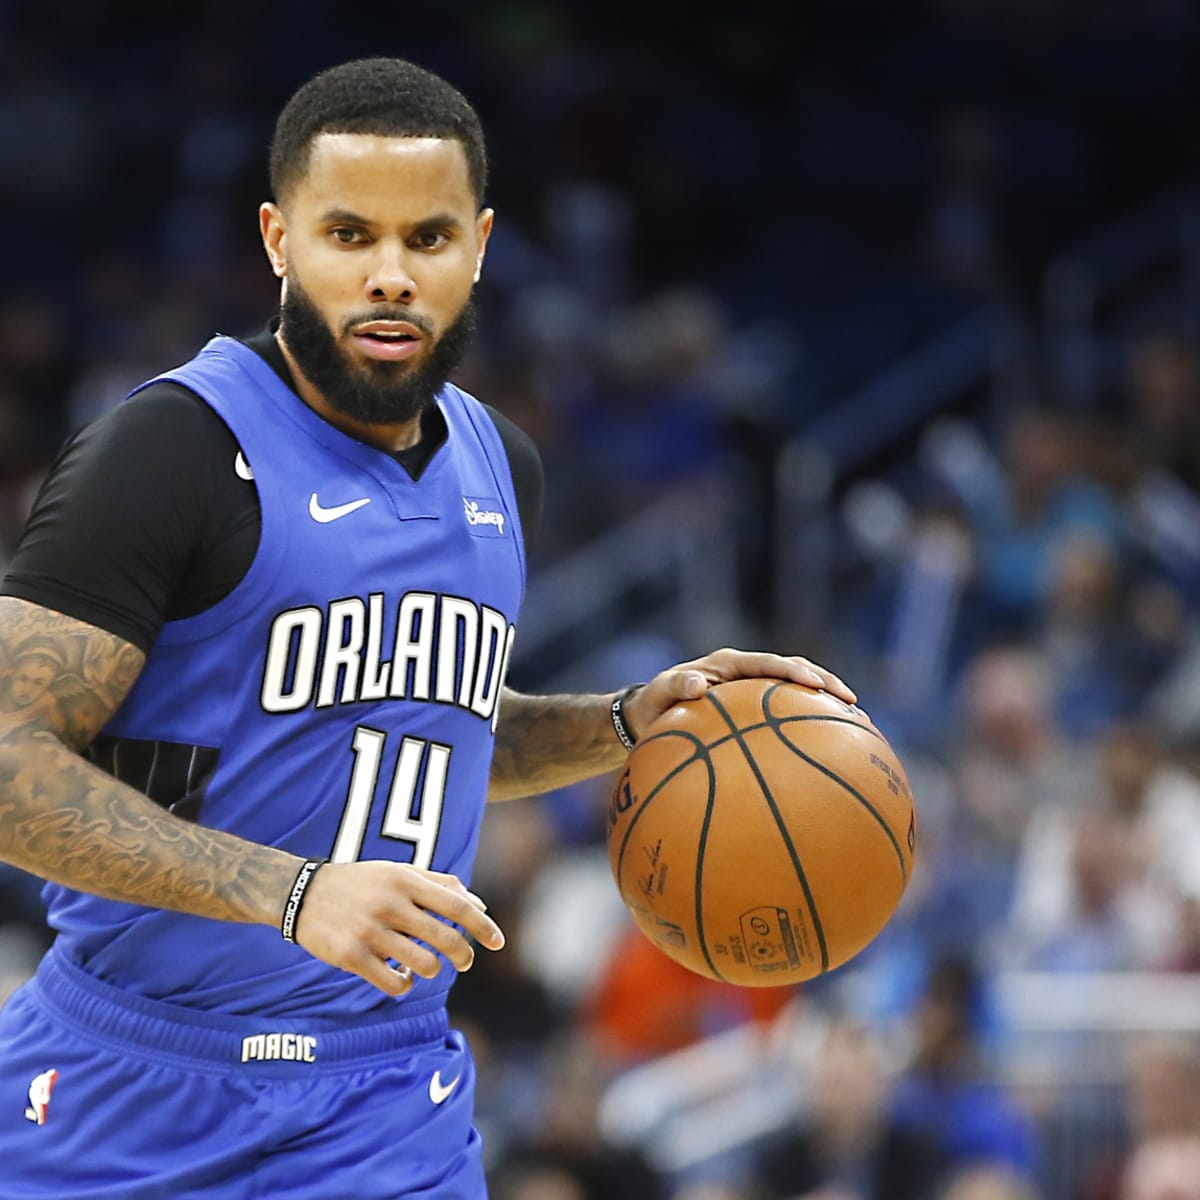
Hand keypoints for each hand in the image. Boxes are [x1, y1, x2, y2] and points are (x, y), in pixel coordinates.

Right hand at [292, 861, 504, 995]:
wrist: (303, 893)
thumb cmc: (361, 883)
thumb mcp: (398, 873)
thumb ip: (439, 885)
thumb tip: (480, 905)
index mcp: (405, 880)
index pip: (456, 904)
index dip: (482, 926)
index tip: (498, 942)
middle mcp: (391, 904)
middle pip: (445, 937)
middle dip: (463, 956)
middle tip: (464, 963)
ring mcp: (371, 931)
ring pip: (424, 965)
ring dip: (432, 971)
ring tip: (426, 967)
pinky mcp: (352, 956)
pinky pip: (394, 983)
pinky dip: (406, 984)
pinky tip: (403, 977)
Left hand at [622, 647, 855, 742]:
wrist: (649, 715)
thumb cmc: (653, 705)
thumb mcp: (657, 695)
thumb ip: (674, 687)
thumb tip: (696, 685)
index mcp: (728, 664)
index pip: (768, 663)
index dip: (793, 671)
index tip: (815, 684)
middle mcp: (745, 672)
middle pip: (795, 670)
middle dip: (825, 683)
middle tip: (851, 701)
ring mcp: (753, 690)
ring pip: (797, 691)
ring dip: (824, 702)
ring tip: (856, 722)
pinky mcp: (755, 709)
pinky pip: (786, 715)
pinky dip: (808, 725)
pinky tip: (830, 750)